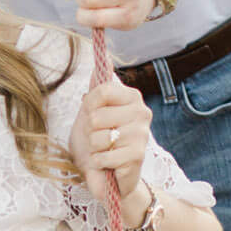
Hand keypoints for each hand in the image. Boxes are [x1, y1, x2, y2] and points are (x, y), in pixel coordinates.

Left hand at [69, 78, 151, 202]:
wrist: (107, 175)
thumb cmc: (98, 141)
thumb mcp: (92, 110)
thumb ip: (98, 85)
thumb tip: (105, 54)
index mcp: (132, 97)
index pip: (102, 90)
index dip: (89, 105)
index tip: (92, 115)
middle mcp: (142, 112)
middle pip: (97, 115)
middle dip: (90, 131)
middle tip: (100, 138)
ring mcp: (141, 134)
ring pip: (99, 137)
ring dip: (94, 148)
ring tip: (104, 151)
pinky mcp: (137, 156)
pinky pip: (103, 156)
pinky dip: (99, 163)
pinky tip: (108, 164)